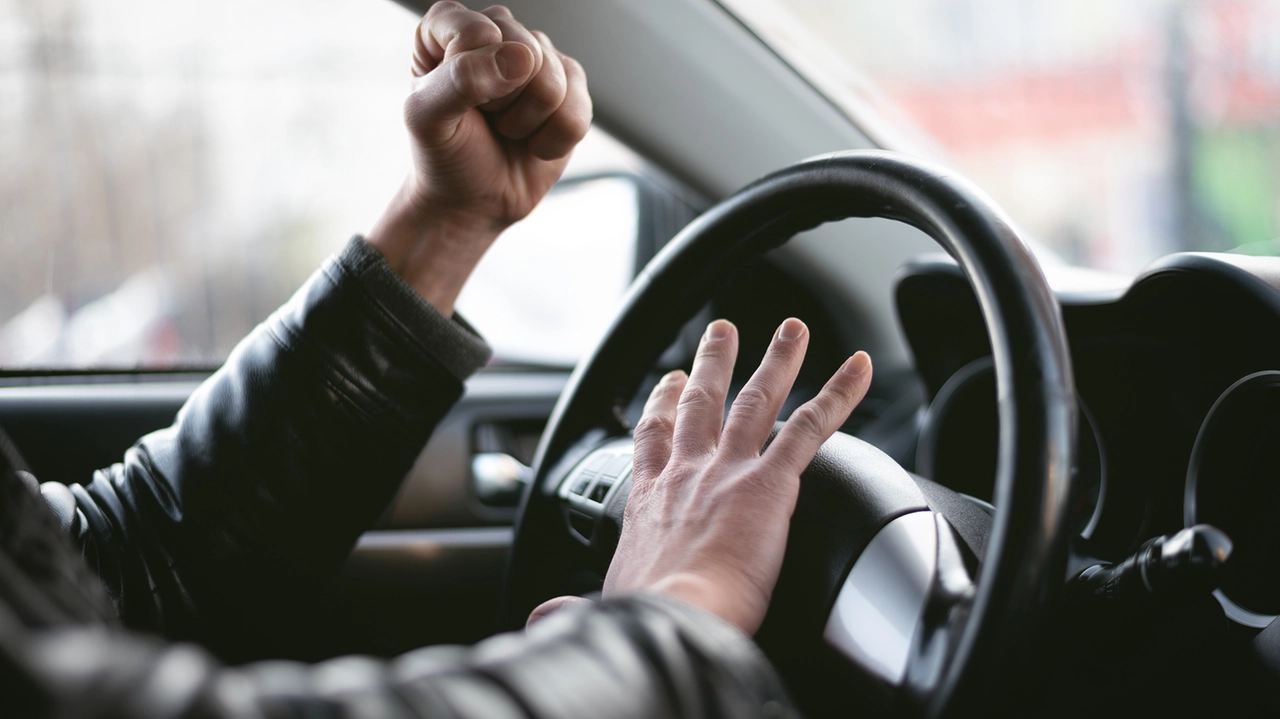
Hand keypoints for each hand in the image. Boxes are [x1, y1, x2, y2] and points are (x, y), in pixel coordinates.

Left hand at [366, 2, 591, 314]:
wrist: (474, 200)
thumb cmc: (445, 153)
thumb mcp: (427, 119)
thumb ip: (460, 79)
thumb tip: (520, 57)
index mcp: (450, 26)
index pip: (477, 32)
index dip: (472, 78)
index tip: (458, 102)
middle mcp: (498, 31)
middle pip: (526, 52)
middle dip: (505, 102)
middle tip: (486, 118)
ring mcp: (539, 58)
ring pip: (555, 82)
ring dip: (527, 123)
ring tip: (507, 130)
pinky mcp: (570, 88)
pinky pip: (578, 112)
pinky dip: (553, 140)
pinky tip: (533, 142)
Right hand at [603, 318, 871, 633]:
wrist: (673, 618)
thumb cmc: (642, 619)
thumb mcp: (603, 606)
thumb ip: (576, 607)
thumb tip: (548, 619)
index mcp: (649, 501)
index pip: (652, 440)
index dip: (661, 406)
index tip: (667, 383)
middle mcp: (686, 474)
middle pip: (701, 404)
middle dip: (713, 364)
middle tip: (723, 332)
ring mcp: (728, 471)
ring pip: (757, 400)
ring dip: (777, 360)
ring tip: (792, 330)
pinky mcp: (770, 482)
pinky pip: (811, 426)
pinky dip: (838, 393)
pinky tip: (861, 369)